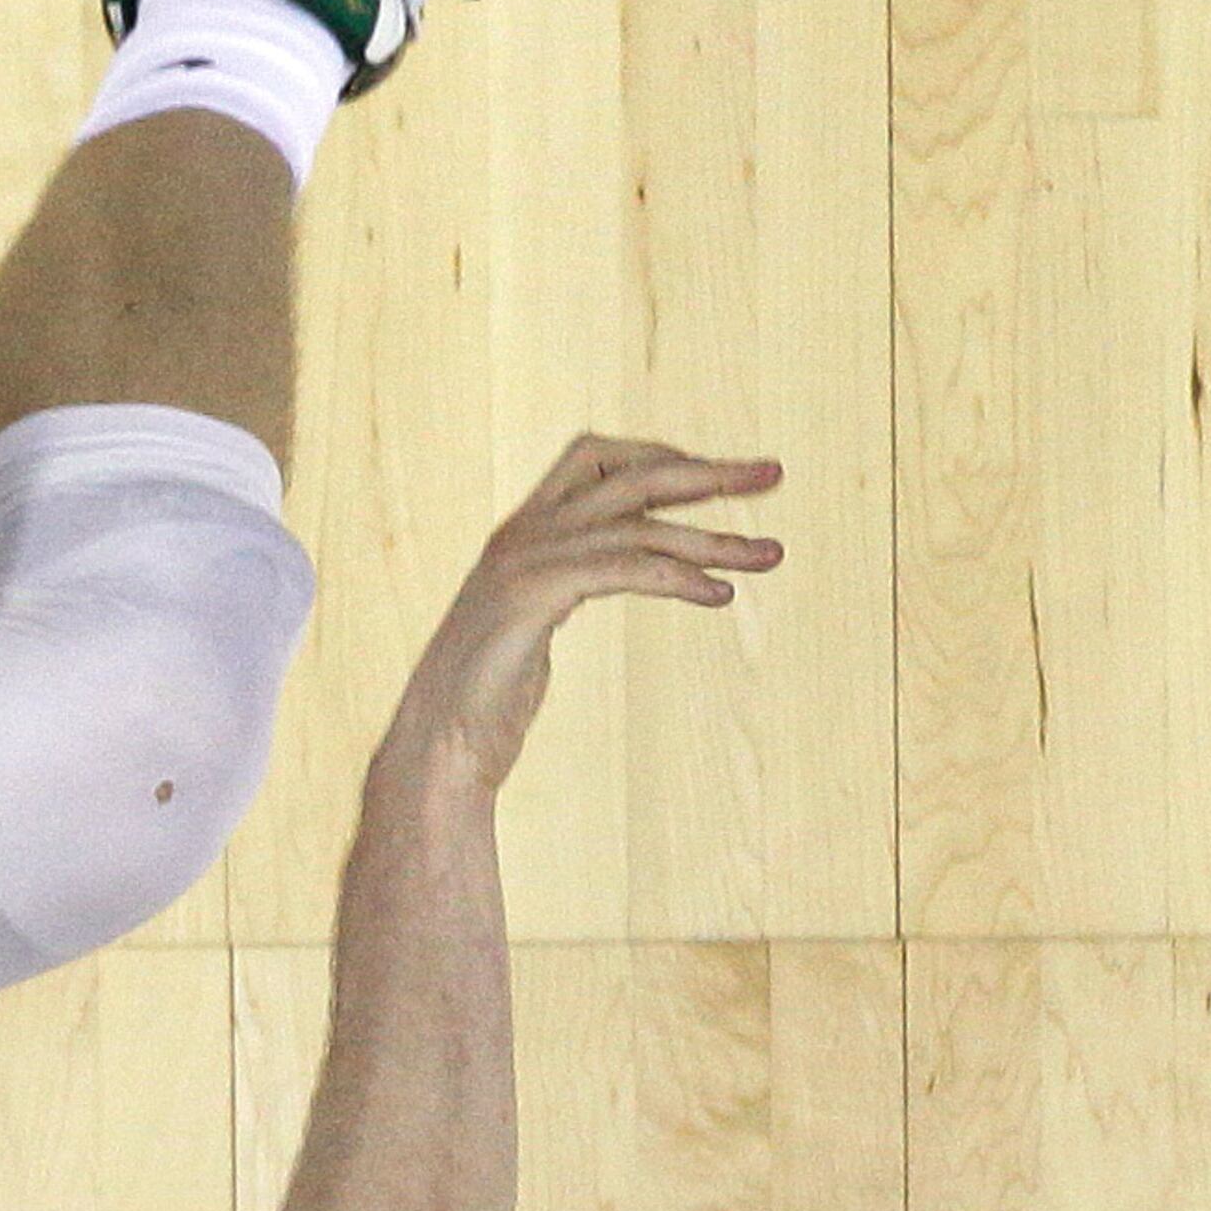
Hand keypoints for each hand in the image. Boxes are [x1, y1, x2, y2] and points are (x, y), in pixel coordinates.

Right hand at [381, 437, 782, 800]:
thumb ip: (562, 587)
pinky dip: (680, 577)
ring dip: (714, 537)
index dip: (660, 456)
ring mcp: (524, 561)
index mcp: (518, 533)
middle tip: (773, 474)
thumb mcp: (527, 628)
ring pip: (640, 525)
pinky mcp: (533, 597)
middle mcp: (522, 534)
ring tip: (770, 555)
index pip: (595, 458)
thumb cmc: (481, 708)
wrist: (436, 753)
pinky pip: (628, 569)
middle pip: (630, 473)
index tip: (716, 475)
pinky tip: (719, 596)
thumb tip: (603, 575)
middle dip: (708, 472)